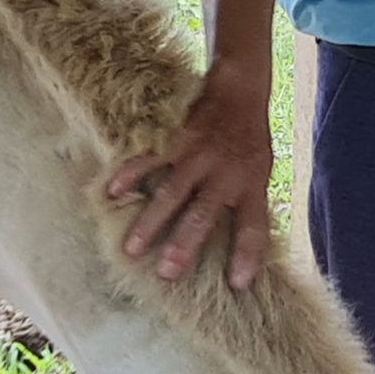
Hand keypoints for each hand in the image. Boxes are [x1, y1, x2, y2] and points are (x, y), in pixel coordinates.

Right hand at [105, 69, 273, 288]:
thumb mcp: (262, 172)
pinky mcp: (176, 138)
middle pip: (204, 214)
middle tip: (166, 272)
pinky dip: (129, 175)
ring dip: (150, 222)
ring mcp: (198, 155)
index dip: (247, 255)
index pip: (253, 225)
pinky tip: (112, 193)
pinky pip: (149, 158)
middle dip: (184, 244)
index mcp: (252, 184)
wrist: (240, 90)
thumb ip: (249, 204)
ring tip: (131, 249)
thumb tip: (243, 250)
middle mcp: (225, 172)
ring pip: (171, 193)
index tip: (238, 284)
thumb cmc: (250, 140)